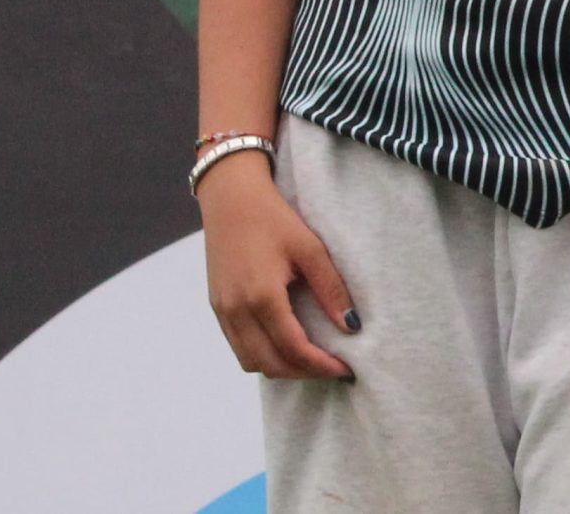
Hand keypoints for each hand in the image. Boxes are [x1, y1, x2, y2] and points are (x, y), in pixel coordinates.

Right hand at [199, 151, 356, 379]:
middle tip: (332, 369)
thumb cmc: (274, 217)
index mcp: (261, 297)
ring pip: (250, 361)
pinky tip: (285, 345)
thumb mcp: (310, 248)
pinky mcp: (217, 307)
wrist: (230, 196)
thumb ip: (331, 289)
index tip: (346, 370)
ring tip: (311, 361)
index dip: (321, 365)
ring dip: (281, 368)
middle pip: (270, 364)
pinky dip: (262, 355)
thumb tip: (352, 326)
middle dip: (303, 373)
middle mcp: (236, 311)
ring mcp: (222, 311)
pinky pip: (239, 346)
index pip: (294, 348)